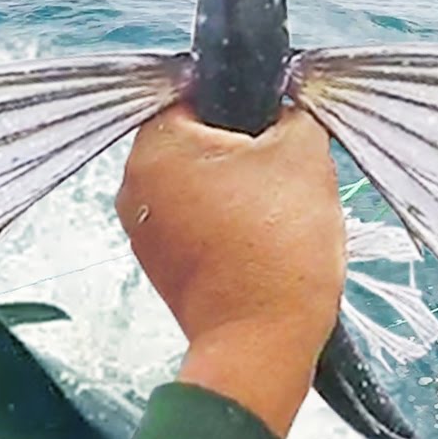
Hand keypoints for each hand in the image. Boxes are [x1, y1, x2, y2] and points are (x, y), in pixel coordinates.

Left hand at [115, 103, 346, 436]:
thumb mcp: (305, 155)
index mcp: (156, 146)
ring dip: (236, 189)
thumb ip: (292, 115)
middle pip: (196, 142)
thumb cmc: (281, 242)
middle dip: (243, 151)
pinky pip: (194, 223)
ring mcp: (139, 230)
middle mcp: (132, 184)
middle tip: (285, 173)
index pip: (198, 96)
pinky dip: (225, 224)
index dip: (246, 106)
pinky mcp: (157, 265)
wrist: (263, 342)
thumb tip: (283, 112)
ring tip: (278, 212)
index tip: (278, 129)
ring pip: (197, 184)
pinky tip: (260, 240)